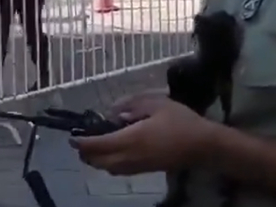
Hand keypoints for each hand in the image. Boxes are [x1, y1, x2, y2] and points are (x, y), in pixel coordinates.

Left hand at [69, 95, 216, 175]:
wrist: (203, 146)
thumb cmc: (181, 121)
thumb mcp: (156, 103)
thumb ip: (132, 106)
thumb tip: (112, 113)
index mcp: (131, 139)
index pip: (98, 145)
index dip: (82, 142)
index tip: (72, 136)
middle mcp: (130, 157)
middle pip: (99, 161)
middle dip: (85, 152)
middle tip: (80, 140)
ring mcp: (138, 167)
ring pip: (108, 168)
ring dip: (97, 159)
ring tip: (93, 146)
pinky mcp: (145, 170)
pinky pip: (119, 171)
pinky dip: (108, 163)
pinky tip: (112, 152)